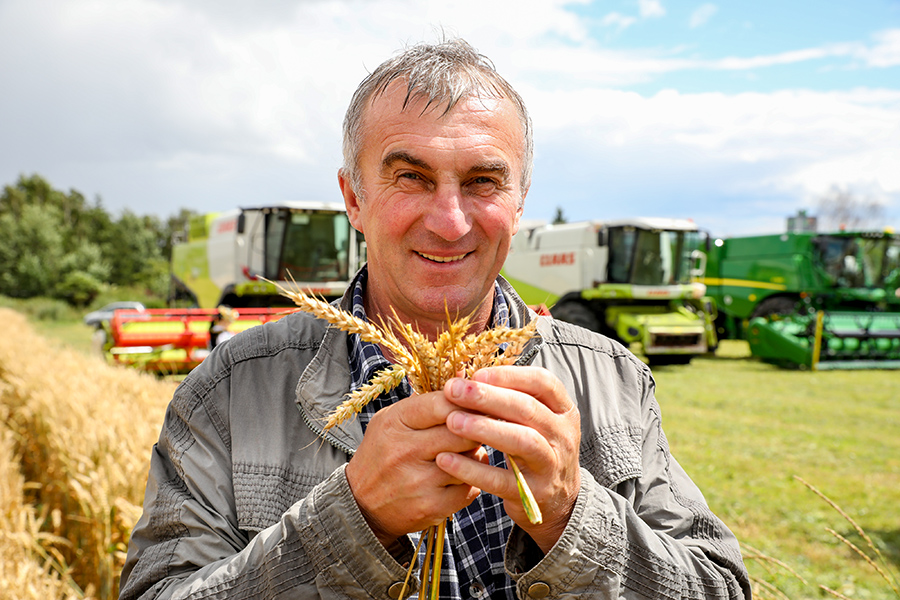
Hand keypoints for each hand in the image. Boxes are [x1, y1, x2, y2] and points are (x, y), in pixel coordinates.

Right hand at [345, 391, 488, 547]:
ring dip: (475, 456)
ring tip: (467, 452)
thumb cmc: (383, 453)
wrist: (361, 503)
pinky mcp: (430, 506)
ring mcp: (418, 481)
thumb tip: (464, 380)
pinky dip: (472, 481)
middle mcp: (405, 451)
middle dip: (477, 429)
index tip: (476, 403)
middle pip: (462, 432)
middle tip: (481, 428)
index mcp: (395, 422)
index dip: (465, 402)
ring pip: (470, 461)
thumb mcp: (392, 419)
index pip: (441, 404)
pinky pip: (470, 488)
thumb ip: (426, 402)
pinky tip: (462, 476)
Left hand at [435, 366, 580, 552]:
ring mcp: (552, 466)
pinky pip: (501, 480)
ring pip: (522, 441)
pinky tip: (446, 459)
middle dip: (489, 397)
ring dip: (485, 428)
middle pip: (528, 409)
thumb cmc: (536, 448)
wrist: (558, 500)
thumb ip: (511, 399)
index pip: (543, 383)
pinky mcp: (534, 494)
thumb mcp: (536, 421)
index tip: (476, 374)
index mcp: (563, 411)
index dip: (509, 375)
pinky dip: (472, 469)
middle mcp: (563, 436)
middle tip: (455, 390)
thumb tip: (467, 378)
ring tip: (452, 421)